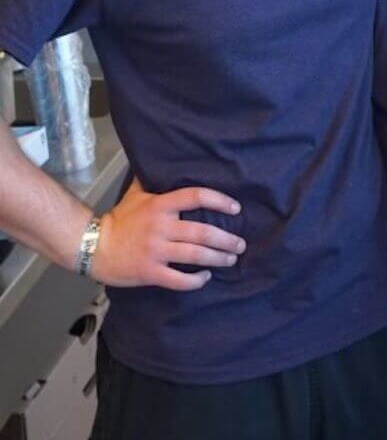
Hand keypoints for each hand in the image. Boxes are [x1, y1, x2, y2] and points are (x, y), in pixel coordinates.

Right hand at [90, 178, 245, 289]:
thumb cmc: (119, 219)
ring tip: (231, 260)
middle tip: (240, 244)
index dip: (220, 200)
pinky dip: (196, 280)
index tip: (236, 208)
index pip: (196, 196)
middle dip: (226, 239)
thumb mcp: (136, 193)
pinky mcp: (150, 272)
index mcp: (160, 205)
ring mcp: (156, 251)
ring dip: (218, 258)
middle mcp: (161, 227)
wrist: (92, 246)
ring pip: (195, 255)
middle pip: (202, 232)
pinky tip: (205, 277)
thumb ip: (152, 179)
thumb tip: (164, 158)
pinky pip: (179, 279)